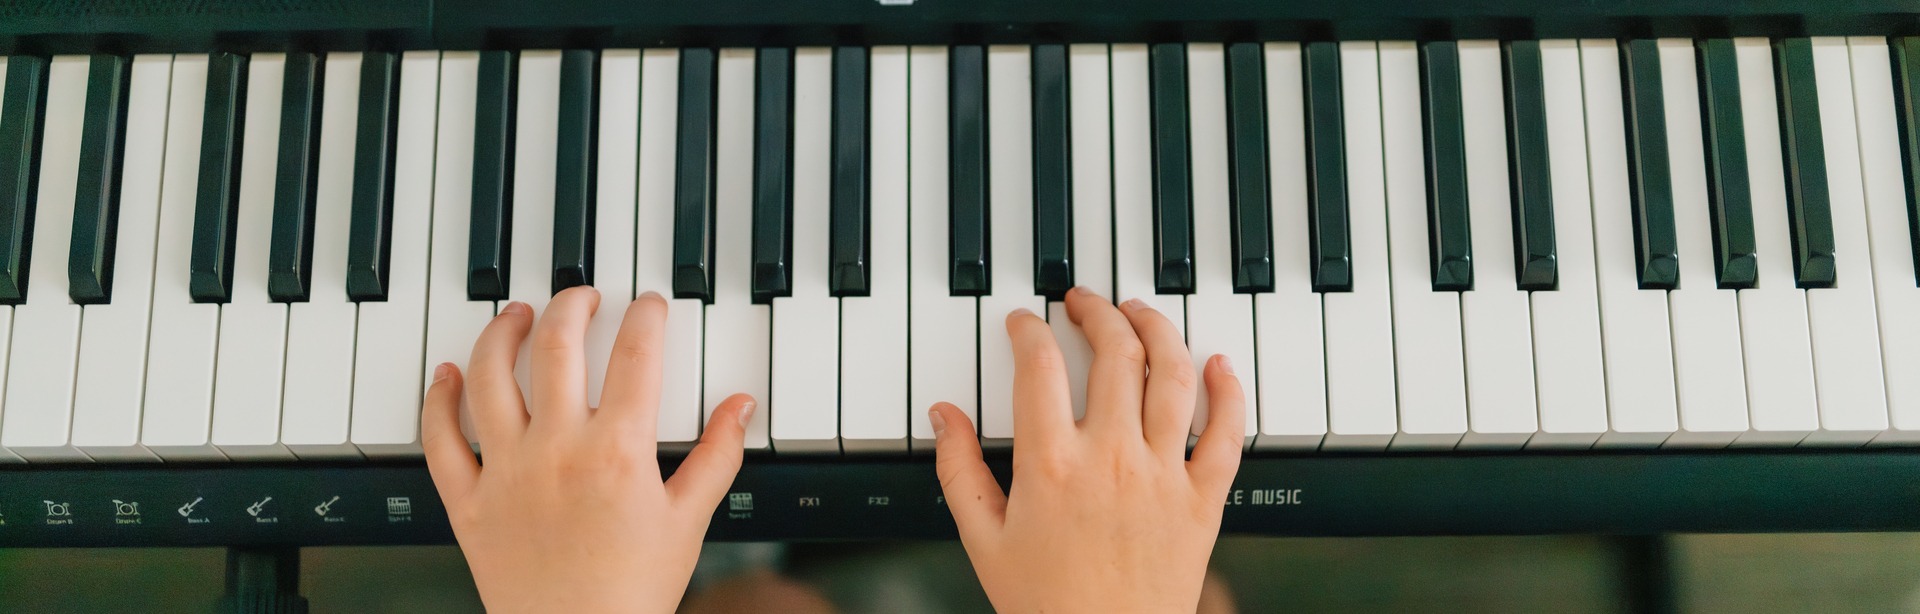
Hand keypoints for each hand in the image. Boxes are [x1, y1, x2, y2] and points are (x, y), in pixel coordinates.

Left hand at [421, 287, 754, 613]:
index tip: (650, 306)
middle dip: (572, 305)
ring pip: (489, 376)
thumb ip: (717, 456)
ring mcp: (505, 471)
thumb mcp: (690, 520)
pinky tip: (448, 373)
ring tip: (517, 314)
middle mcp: (556, 449)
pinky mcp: (467, 500)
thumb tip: (739, 407)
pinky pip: (439, 438)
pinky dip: (438, 398)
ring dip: (502, 332)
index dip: (646, 317)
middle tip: (583, 297)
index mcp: (618, 451)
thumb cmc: (632, 593)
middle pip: (556, 346)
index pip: (635, 356)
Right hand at [932, 287, 1244, 612]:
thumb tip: (944, 417)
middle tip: (1084, 304)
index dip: (1028, 330)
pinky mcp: (1203, 500)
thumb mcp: (983, 541)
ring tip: (1139, 314)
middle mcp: (1111, 459)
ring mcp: (1163, 476)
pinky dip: (1228, 390)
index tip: (1024, 323)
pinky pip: (1227, 433)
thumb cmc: (1046, 607)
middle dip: (1097, 313)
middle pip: (1114, 353)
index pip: (1039, 366)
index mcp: (1051, 465)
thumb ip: (959, 471)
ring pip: (1172, 375)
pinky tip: (1218, 364)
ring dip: (1157, 330)